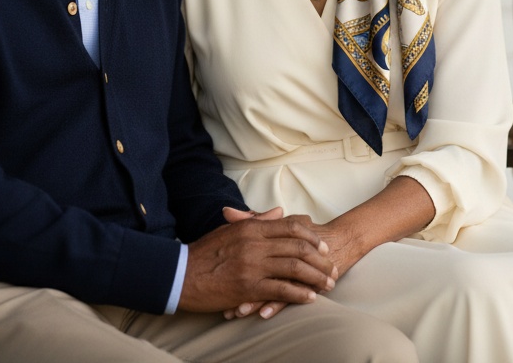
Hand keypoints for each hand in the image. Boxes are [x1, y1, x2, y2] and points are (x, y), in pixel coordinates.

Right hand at [179, 208, 336, 313]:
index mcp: (251, 229)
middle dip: (320, 259)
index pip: (291, 227)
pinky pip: (281, 290)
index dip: (312, 237)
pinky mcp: (248, 288)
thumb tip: (280, 212)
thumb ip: (256, 220)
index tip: (323, 247)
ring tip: (328, 285)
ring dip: (316, 277)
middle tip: (332, 268)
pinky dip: (299, 294)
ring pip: (294, 268)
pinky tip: (310, 299)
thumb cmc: (204, 253)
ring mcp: (253, 266)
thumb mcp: (230, 230)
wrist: (180, 275)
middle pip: (298, 247)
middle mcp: (255, 244)